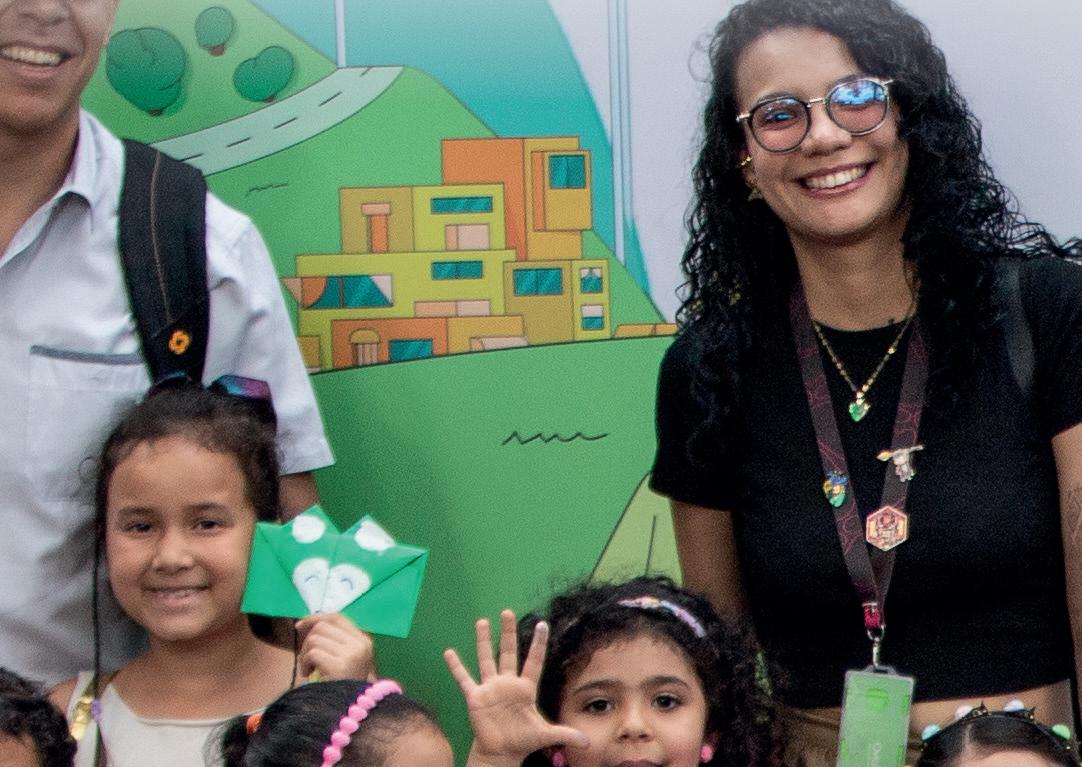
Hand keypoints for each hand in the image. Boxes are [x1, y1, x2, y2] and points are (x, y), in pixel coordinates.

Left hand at [295, 613, 375, 680]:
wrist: (351, 714)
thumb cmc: (343, 687)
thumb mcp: (345, 660)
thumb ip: (333, 641)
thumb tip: (306, 623)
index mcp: (364, 641)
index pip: (337, 617)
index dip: (315, 618)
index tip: (300, 626)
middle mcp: (361, 644)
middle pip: (323, 626)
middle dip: (307, 640)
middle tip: (305, 658)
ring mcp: (352, 655)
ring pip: (315, 638)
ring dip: (305, 654)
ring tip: (308, 669)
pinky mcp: (340, 666)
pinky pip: (313, 653)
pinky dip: (304, 663)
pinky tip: (308, 674)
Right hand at [444, 609, 587, 766]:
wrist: (500, 753)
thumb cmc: (522, 740)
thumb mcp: (545, 735)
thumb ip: (565, 734)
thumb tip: (587, 741)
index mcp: (525, 688)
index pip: (534, 661)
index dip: (538, 643)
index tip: (542, 624)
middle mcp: (507, 683)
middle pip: (509, 652)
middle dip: (509, 632)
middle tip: (508, 612)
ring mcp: (490, 688)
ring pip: (486, 659)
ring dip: (484, 641)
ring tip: (483, 621)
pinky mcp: (475, 697)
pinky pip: (464, 679)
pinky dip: (456, 667)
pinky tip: (449, 653)